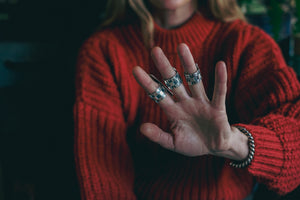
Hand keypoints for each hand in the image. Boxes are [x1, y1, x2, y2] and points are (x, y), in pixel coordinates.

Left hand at [133, 43, 247, 159]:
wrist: (214, 148)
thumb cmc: (192, 143)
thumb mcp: (173, 143)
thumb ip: (158, 136)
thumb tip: (141, 128)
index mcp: (173, 111)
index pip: (158, 93)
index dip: (147, 82)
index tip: (135, 69)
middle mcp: (185, 102)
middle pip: (173, 81)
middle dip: (165, 67)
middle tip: (155, 50)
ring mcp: (201, 103)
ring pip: (194, 80)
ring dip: (189, 65)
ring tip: (181, 47)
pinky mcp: (217, 107)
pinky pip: (219, 92)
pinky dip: (220, 80)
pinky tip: (220, 65)